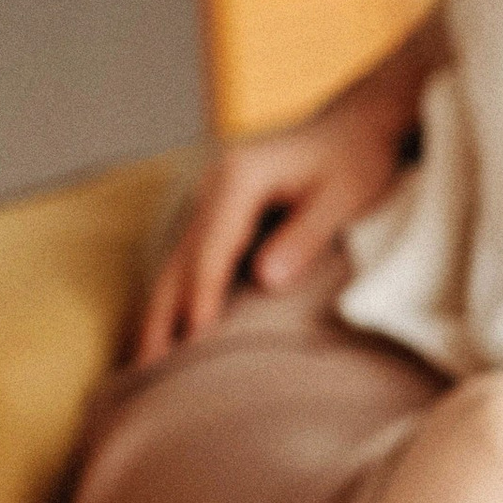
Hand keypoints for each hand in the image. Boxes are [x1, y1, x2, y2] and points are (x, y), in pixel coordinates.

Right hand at [136, 19, 443, 359]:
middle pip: (178, 261)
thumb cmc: (358, 162)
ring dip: (158, 313)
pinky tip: (167, 333)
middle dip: (160, 318)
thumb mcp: (345, 196)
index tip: (192, 348)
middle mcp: (214, 186)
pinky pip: (189, 260)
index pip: (210, 252)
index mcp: (240, 179)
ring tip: (144, 368)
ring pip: (174, 263)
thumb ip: (305, 236)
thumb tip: (265, 279)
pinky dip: (175, 297)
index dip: (200, 302)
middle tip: (144, 375)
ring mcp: (210, 198)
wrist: (356, 127)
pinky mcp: (216, 212)